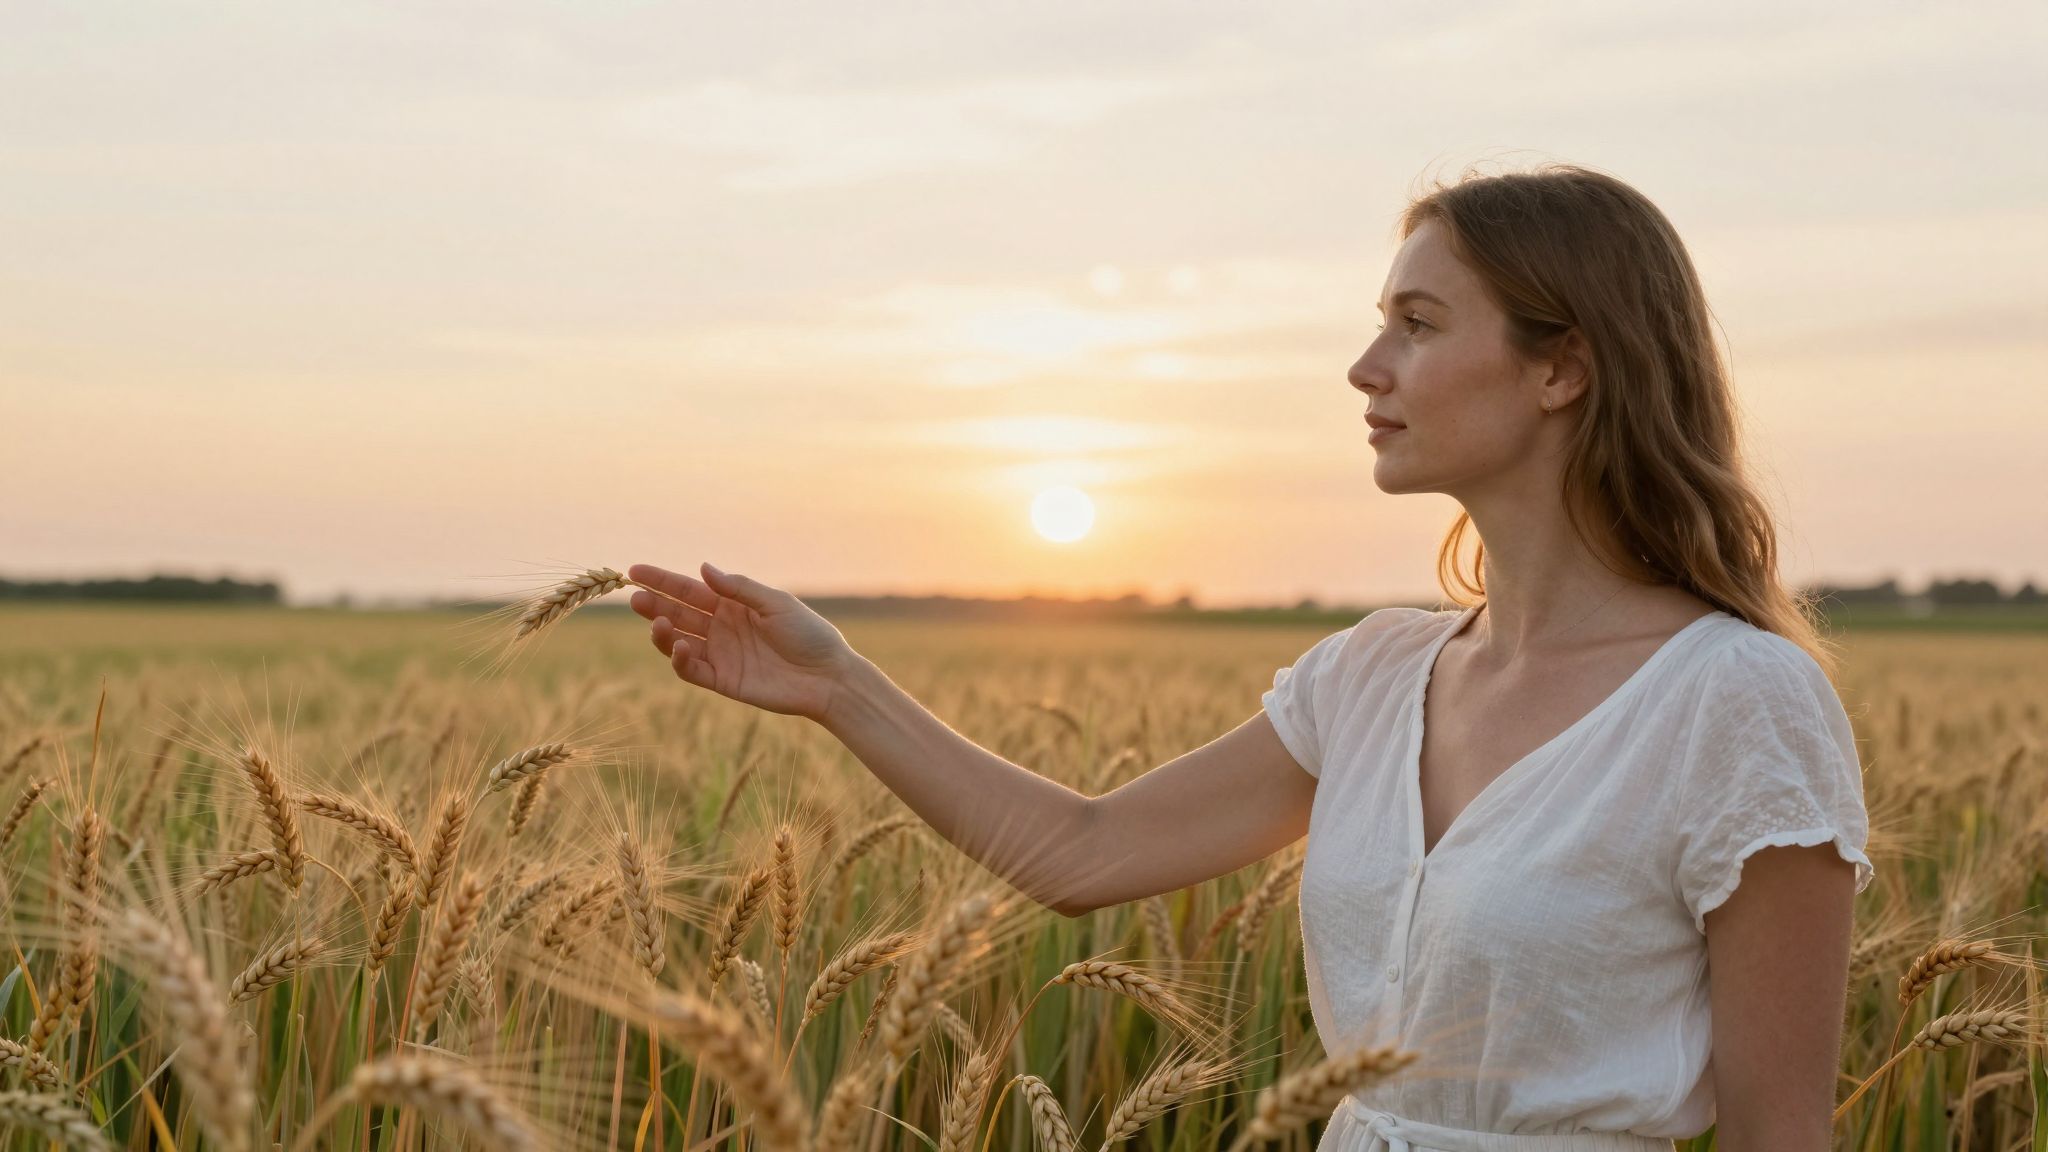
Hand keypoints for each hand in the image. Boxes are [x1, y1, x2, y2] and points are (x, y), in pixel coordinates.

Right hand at [626, 562, 855, 721]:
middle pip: (678, 614)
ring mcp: (721, 655)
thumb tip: (703, 569)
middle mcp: (722, 628)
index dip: (661, 581)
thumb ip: (739, 588)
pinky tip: (682, 647)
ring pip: (680, 642)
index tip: (634, 571)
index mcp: (733, 605)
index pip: (689, 590)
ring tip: (658, 624)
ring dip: (664, 633)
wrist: (828, 676)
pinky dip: (682, 659)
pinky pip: (693, 670)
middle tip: (635, 598)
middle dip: (654, 605)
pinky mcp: (723, 681)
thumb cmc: (809, 634)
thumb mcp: (775, 603)